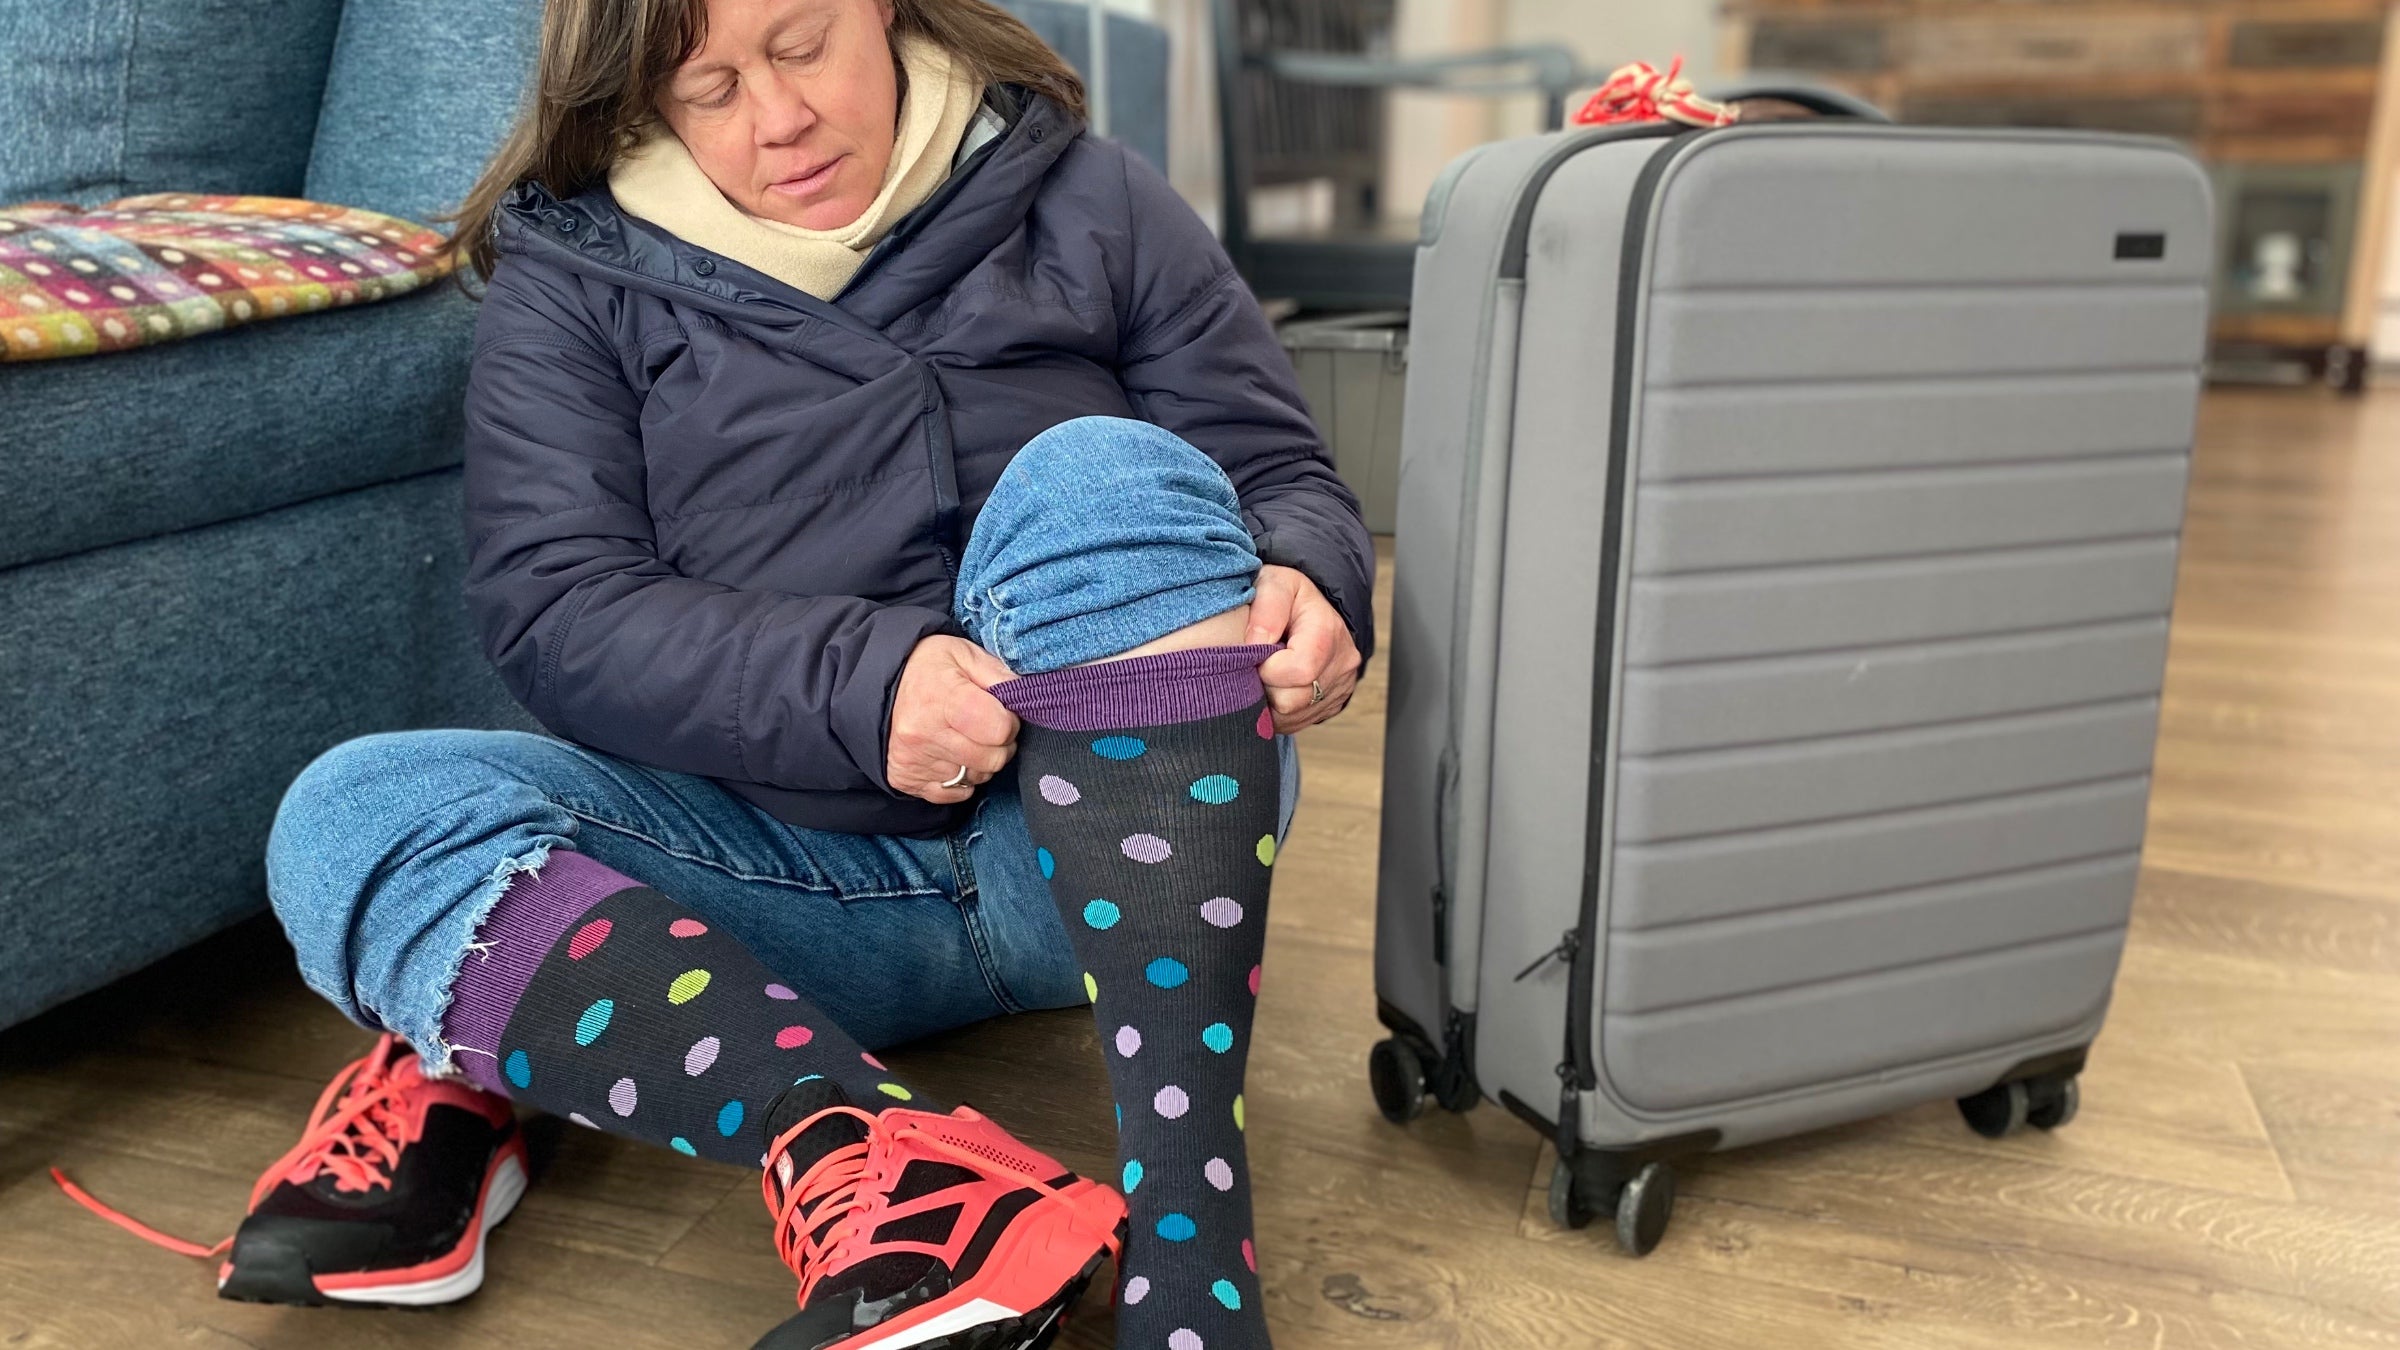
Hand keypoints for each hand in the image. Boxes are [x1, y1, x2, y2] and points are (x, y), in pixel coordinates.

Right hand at [889, 637, 1018, 803]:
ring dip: (980, 762)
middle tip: (987, 727)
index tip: (999, 711)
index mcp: (942, 698)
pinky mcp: (905, 779)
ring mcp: (913, 761)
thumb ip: (999, 676)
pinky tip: (951, 756)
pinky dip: (960, 780)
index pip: (999, 729)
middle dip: (1000, 744)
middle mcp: (924, 735)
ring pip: (975, 778)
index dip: (1009, 721)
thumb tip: (1026, 699)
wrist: (874, 684)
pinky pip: (953, 794)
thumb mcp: (963, 654)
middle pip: (992, 759)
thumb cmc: (925, 667)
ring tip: (966, 738)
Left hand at [1243, 564, 1361, 732]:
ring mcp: (1340, 688)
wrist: (1309, 609)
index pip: (1300, 670)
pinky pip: (1295, 723)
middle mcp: (1342, 664)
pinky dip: (1277, 710)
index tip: (1256, 653)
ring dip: (1269, 700)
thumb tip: (1255, 645)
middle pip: (1293, 701)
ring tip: (1266, 672)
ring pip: (1292, 717)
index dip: (1268, 668)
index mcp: (1329, 632)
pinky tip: (1274, 685)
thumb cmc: (1289, 597)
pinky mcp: (1331, 705)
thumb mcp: (1275, 583)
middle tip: (1257, 664)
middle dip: (1266, 685)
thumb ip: (1266, 608)